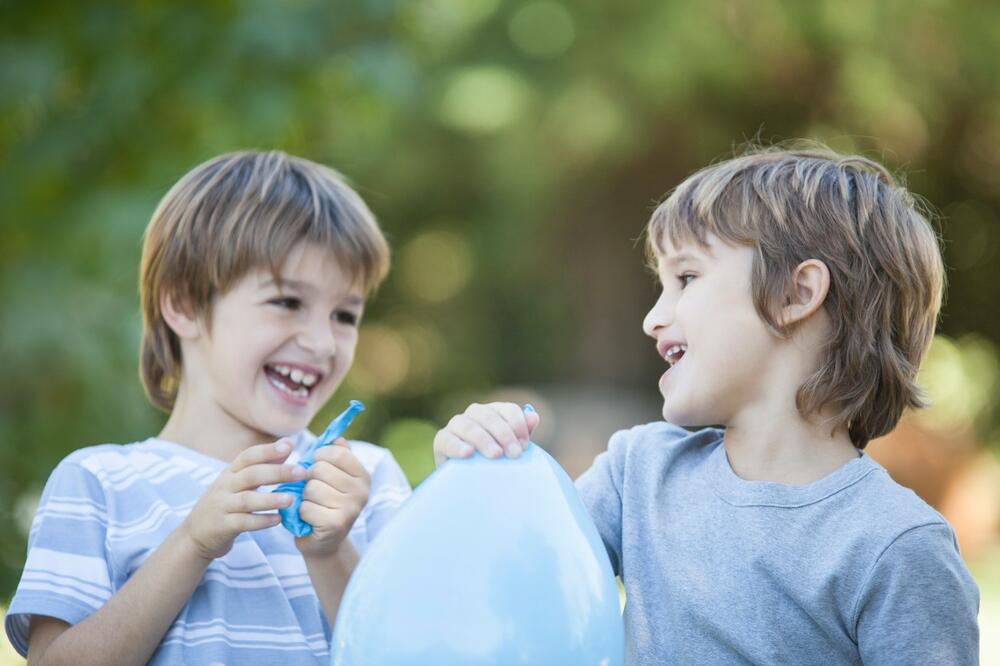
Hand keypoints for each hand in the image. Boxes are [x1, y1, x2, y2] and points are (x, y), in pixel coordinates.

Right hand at [181, 439, 304, 560]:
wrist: (195, 534)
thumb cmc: (225, 503)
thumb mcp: (238, 482)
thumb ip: (262, 465)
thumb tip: (288, 444)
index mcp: (230, 473)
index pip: (248, 456)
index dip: (268, 450)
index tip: (289, 446)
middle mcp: (224, 486)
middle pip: (252, 475)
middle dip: (277, 472)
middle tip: (301, 472)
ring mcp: (222, 506)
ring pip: (247, 500)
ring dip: (270, 499)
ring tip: (290, 499)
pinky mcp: (222, 526)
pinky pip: (243, 522)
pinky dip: (261, 521)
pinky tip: (278, 519)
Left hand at [294, 438, 369, 558]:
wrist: (325, 543)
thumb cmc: (326, 504)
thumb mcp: (335, 478)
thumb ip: (337, 456)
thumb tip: (338, 437)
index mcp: (363, 476)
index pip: (336, 453)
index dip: (319, 457)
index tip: (317, 466)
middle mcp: (361, 491)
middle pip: (320, 469)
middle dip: (309, 479)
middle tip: (315, 491)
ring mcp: (350, 509)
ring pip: (311, 488)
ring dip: (305, 497)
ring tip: (314, 505)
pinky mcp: (335, 524)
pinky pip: (306, 507)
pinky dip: (302, 513)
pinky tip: (311, 519)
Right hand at [433, 402, 539, 465]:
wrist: (468, 482)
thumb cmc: (494, 463)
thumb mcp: (510, 449)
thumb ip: (522, 434)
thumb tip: (534, 417)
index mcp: (494, 412)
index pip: (508, 409)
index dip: (518, 425)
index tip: (525, 445)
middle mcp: (474, 414)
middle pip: (489, 415)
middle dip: (503, 433)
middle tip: (514, 454)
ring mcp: (456, 425)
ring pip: (469, 425)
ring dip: (483, 439)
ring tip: (495, 455)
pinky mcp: (441, 440)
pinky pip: (447, 439)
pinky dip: (458, 445)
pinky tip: (469, 453)